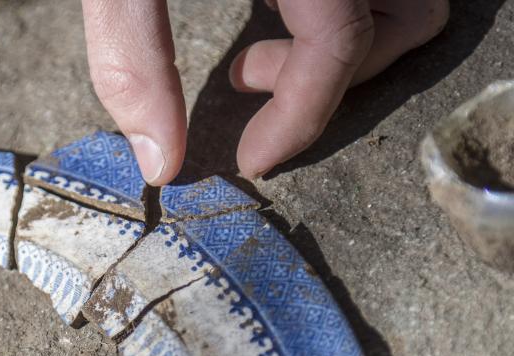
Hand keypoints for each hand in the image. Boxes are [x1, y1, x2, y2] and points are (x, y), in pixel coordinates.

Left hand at [81, 0, 448, 182]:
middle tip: (244, 80)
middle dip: (326, 76)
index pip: (344, 38)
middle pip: (403, 19)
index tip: (252, 159)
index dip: (304, 114)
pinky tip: (272, 10)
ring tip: (256, 54)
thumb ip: (132, 54)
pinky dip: (340, 11)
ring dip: (344, 46)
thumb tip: (159, 160)